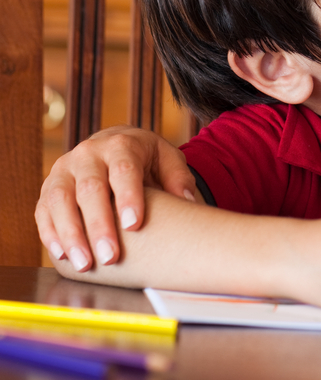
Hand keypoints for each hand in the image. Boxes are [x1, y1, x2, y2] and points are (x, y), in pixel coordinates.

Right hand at [35, 126, 194, 270]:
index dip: (128, 197)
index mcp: (121, 145)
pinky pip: (43, 211)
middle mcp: (88, 154)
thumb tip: (188, 201)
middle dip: (99, 225)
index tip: (134, 224)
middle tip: (110, 256)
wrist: (114, 145)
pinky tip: (62, 256)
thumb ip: (178, 178)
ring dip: (71, 235)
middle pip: (90, 188)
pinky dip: (50, 234)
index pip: (124, 170)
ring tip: (85, 264)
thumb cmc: (146, 158)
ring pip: (60, 201)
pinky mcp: (48, 188)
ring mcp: (64, 170)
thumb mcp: (168, 159)